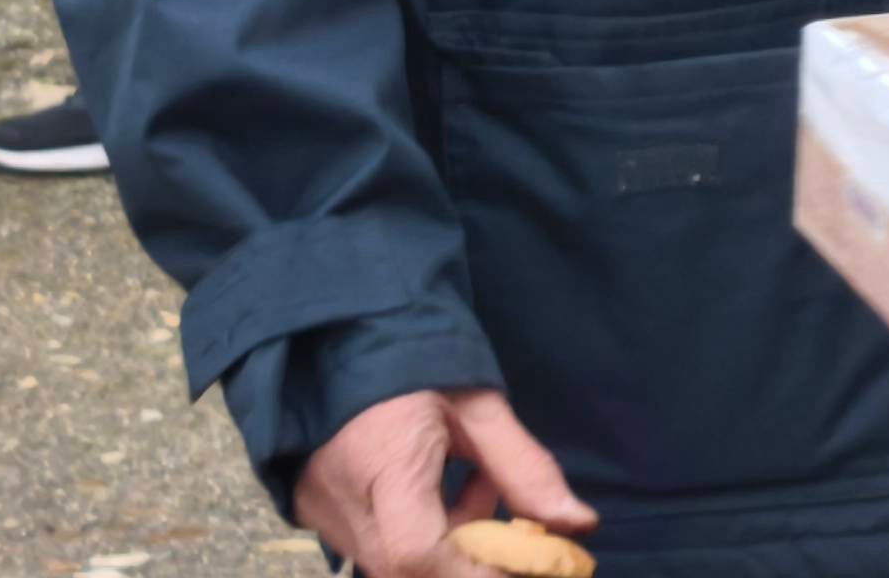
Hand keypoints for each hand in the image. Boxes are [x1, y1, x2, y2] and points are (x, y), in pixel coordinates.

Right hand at [292, 388, 593, 577]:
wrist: (341, 333)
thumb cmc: (417, 359)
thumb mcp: (480, 407)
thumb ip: (525, 469)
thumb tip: (578, 524)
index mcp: (384, 460)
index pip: (418, 553)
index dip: (473, 573)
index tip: (522, 565)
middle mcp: (340, 498)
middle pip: (406, 568)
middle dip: (467, 559)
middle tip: (508, 522)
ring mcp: (320, 509)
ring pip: (390, 561)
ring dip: (444, 545)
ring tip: (477, 484)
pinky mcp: (310, 510)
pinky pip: (372, 544)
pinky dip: (416, 533)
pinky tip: (441, 488)